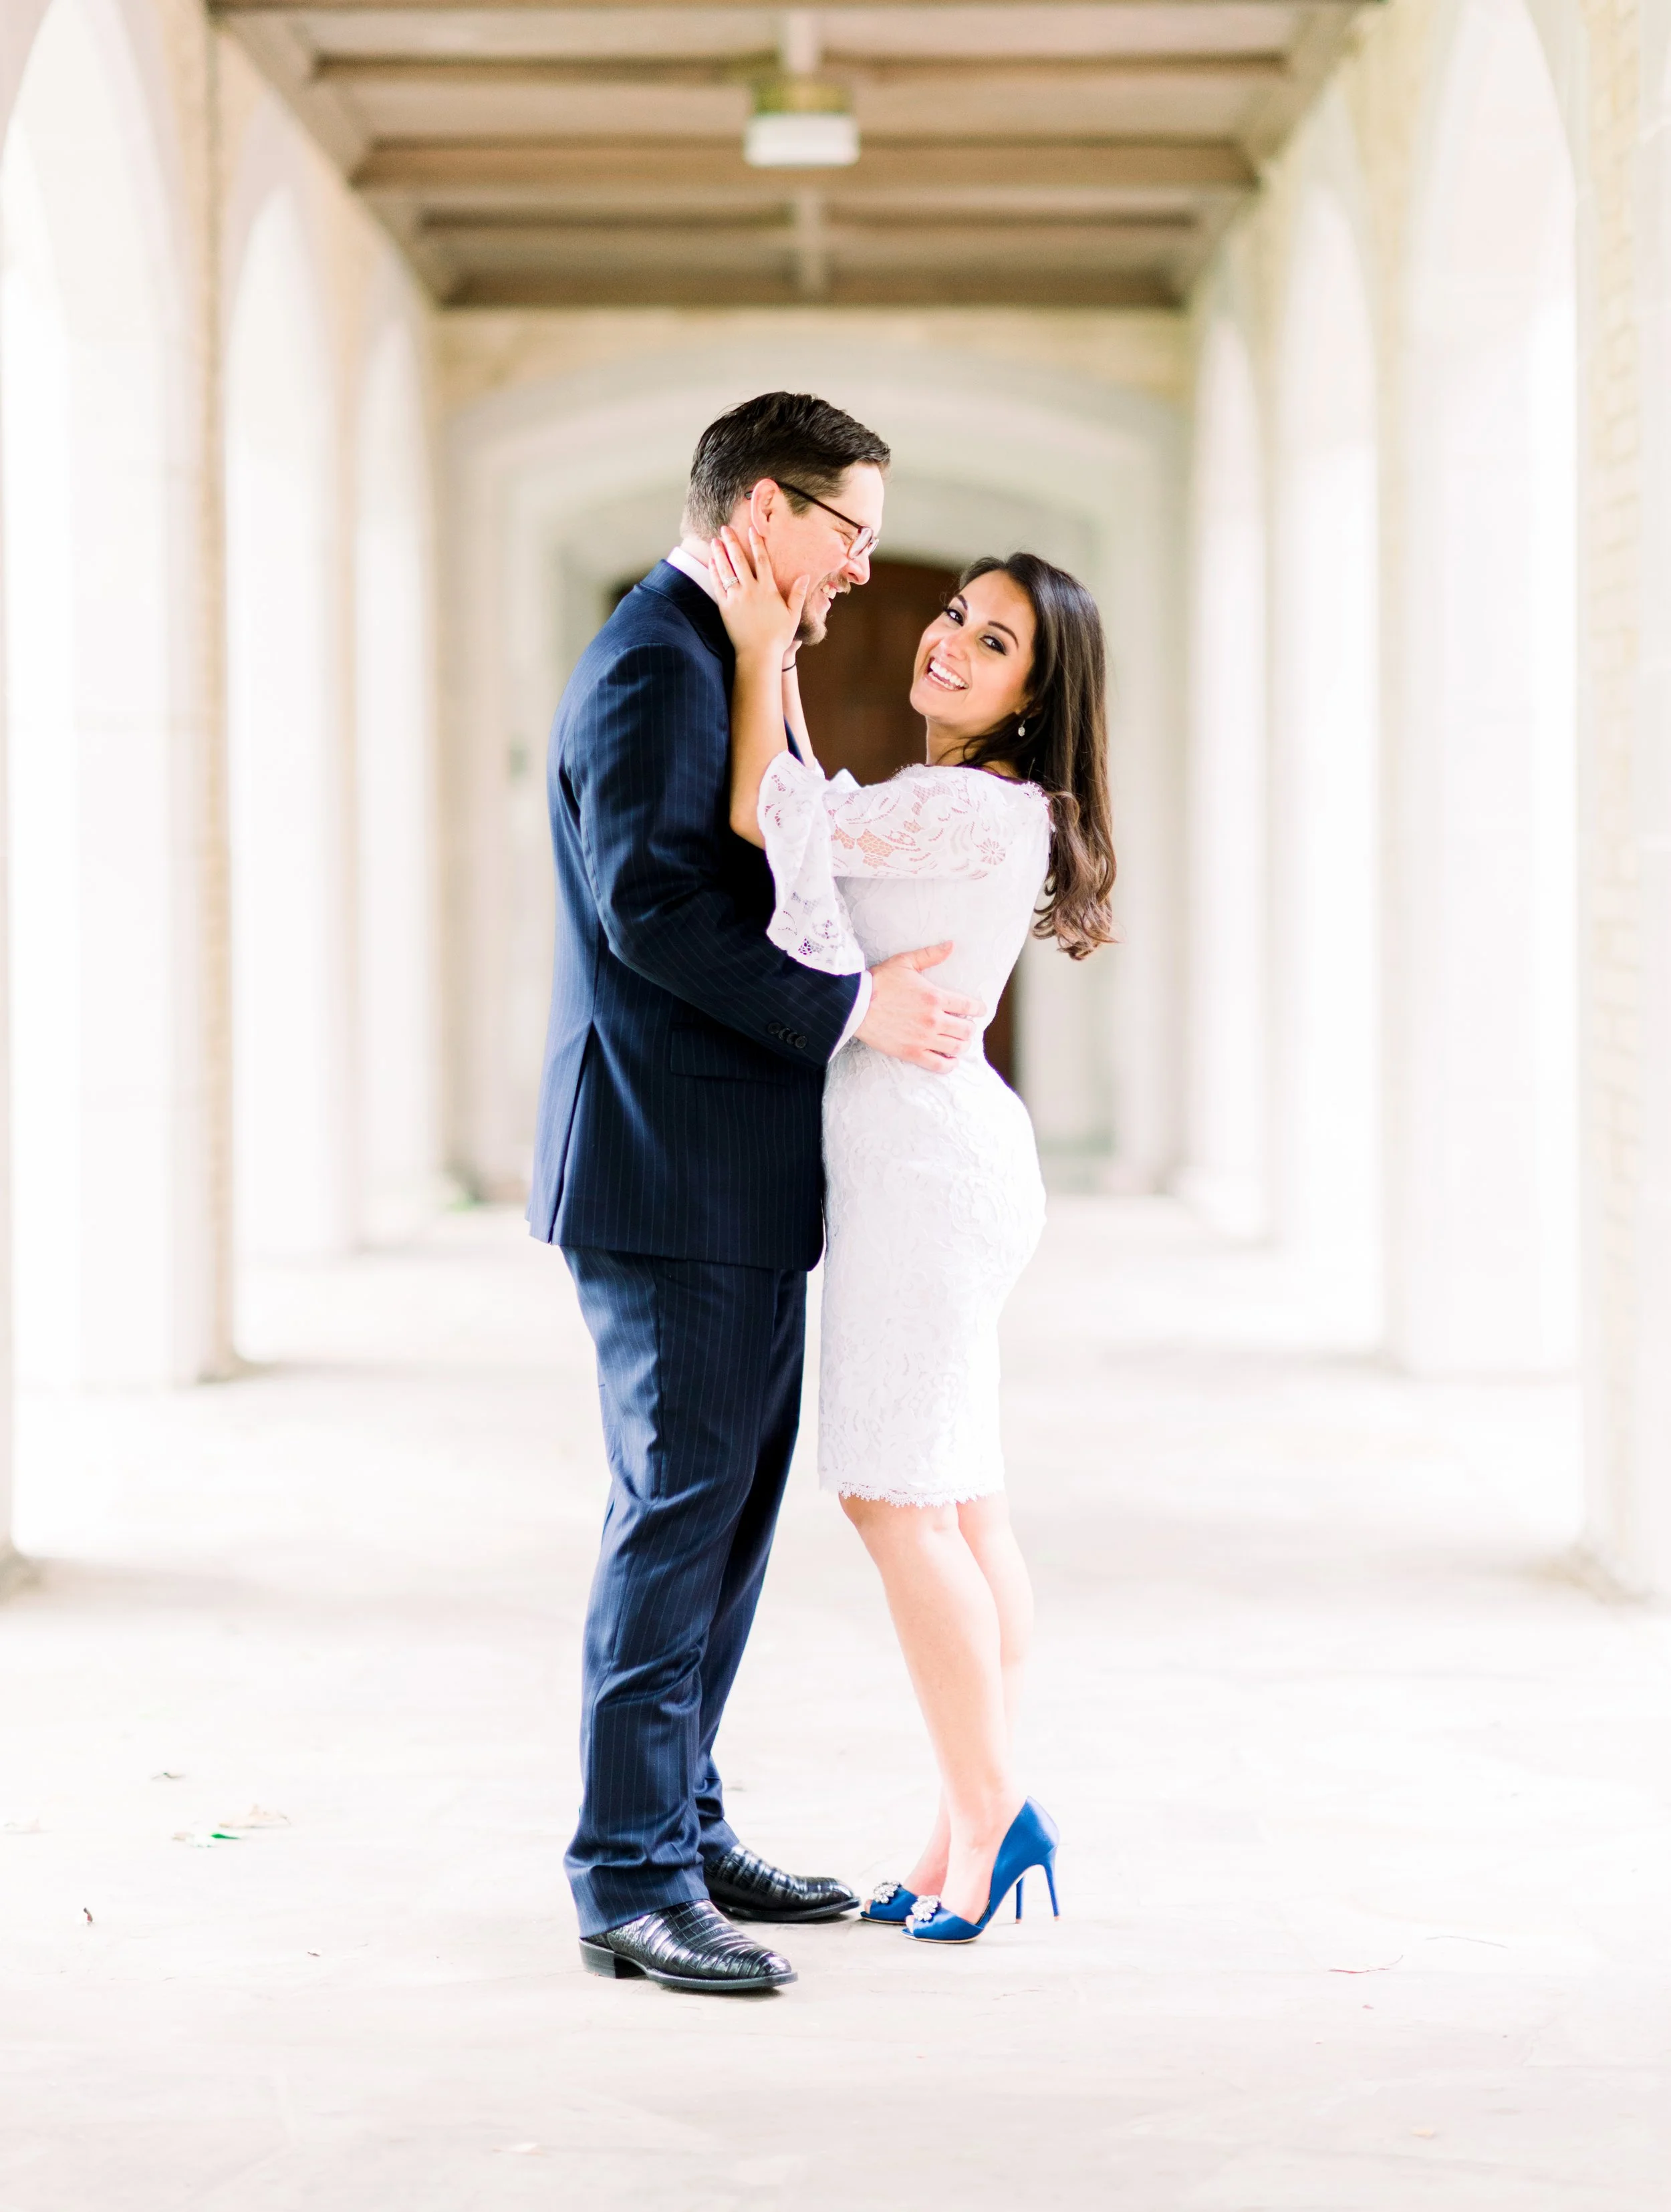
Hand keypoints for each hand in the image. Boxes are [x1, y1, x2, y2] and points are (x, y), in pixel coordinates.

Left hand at [710, 526, 807, 666]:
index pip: (762, 560)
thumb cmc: (778, 637)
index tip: (751, 530)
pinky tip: (711, 562)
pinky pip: (718, 586)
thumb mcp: (793, 615)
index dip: (756, 543)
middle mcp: (750, 590)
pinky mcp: (725, 607)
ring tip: (714, 541)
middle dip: (731, 542)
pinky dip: (714, 572)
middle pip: (739, 560)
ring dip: (719, 554)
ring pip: (726, 570)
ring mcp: (736, 598)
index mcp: (768, 590)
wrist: (759, 654)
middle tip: (725, 528)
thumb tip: (805, 576)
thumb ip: (798, 594)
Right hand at [857, 944, 983, 1072]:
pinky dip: (949, 1064)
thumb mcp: (906, 962)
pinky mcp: (912, 1053)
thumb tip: (951, 945)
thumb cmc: (880, 981)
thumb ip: (931, 955)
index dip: (978, 1009)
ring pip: (957, 1048)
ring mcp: (924, 1038)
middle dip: (970, 1028)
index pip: (968, 1006)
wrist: (856, 1004)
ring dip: (962, 1045)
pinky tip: (950, 1060)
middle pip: (966, 1030)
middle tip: (965, 1026)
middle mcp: (934, 1020)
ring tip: (959, 1042)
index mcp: (935, 997)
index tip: (979, 1011)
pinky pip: (939, 1065)